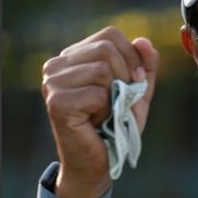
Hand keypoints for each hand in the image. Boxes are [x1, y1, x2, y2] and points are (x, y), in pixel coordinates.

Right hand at [41, 26, 159, 197]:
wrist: (99, 162)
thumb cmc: (117, 125)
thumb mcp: (138, 91)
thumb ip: (145, 66)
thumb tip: (144, 40)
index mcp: (74, 57)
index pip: (110, 35)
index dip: (132, 56)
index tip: (136, 81)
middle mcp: (57, 65)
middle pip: (107, 49)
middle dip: (127, 76)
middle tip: (122, 101)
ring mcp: (52, 83)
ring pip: (103, 70)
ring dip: (116, 96)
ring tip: (106, 112)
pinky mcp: (57, 102)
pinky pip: (98, 94)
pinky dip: (108, 110)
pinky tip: (97, 123)